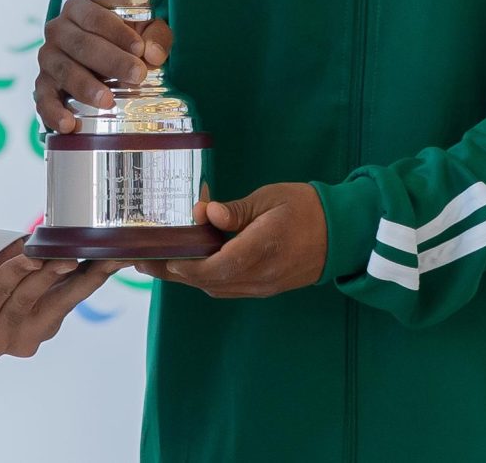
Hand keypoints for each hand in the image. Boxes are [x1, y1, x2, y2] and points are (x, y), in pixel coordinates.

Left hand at [0, 238, 124, 357]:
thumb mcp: (28, 274)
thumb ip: (52, 263)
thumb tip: (81, 233)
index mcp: (47, 322)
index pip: (77, 295)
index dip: (98, 276)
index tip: (119, 258)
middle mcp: (31, 333)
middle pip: (61, 302)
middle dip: (85, 279)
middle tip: (105, 259)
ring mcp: (5, 330)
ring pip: (30, 295)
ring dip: (48, 273)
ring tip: (64, 257)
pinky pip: (2, 288)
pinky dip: (17, 270)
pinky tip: (30, 258)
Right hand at [35, 0, 171, 133]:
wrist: (97, 52)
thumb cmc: (122, 37)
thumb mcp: (142, 29)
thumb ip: (154, 35)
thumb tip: (154, 54)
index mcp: (80, 9)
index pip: (95, 16)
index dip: (118, 32)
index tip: (140, 49)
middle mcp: (59, 30)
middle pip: (82, 44)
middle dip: (111, 61)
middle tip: (137, 75)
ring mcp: (49, 58)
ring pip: (65, 70)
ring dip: (86, 86)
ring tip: (108, 100)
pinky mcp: (43, 85)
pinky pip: (44, 99)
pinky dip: (54, 113)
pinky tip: (69, 124)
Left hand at [143, 184, 326, 298]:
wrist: (343, 234)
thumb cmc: (306, 208)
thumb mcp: (270, 199)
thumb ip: (236, 211)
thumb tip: (205, 215)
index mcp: (259, 251)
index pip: (211, 266)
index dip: (181, 265)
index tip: (155, 254)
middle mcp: (258, 276)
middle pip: (207, 282)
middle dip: (173, 273)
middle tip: (142, 261)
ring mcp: (262, 286)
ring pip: (216, 288)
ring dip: (187, 277)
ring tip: (160, 263)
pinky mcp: (266, 287)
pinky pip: (229, 287)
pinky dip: (207, 278)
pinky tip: (193, 265)